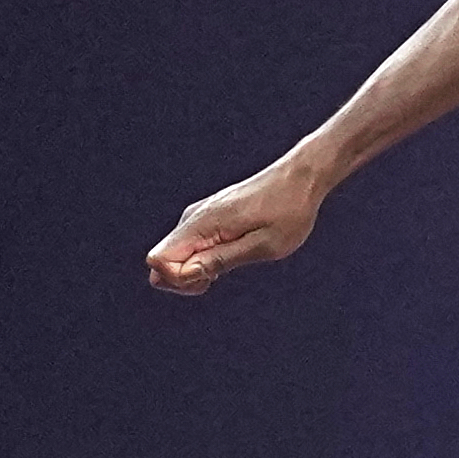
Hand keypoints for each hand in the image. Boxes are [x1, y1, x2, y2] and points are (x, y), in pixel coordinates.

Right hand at [146, 158, 323, 294]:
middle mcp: (193, 218)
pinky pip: (190, 248)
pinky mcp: (207, 219)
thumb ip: (222, 259)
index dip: (179, 279)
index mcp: (203, 223)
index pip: (158, 260)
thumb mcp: (263, 244)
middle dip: (184, 280)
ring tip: (234, 259)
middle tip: (221, 274)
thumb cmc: (289, 210)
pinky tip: (233, 253)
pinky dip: (205, 260)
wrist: (300, 178)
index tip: (212, 277)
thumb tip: (185, 274)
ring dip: (197, 270)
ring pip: (175, 257)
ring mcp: (198, 218)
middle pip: (160, 263)